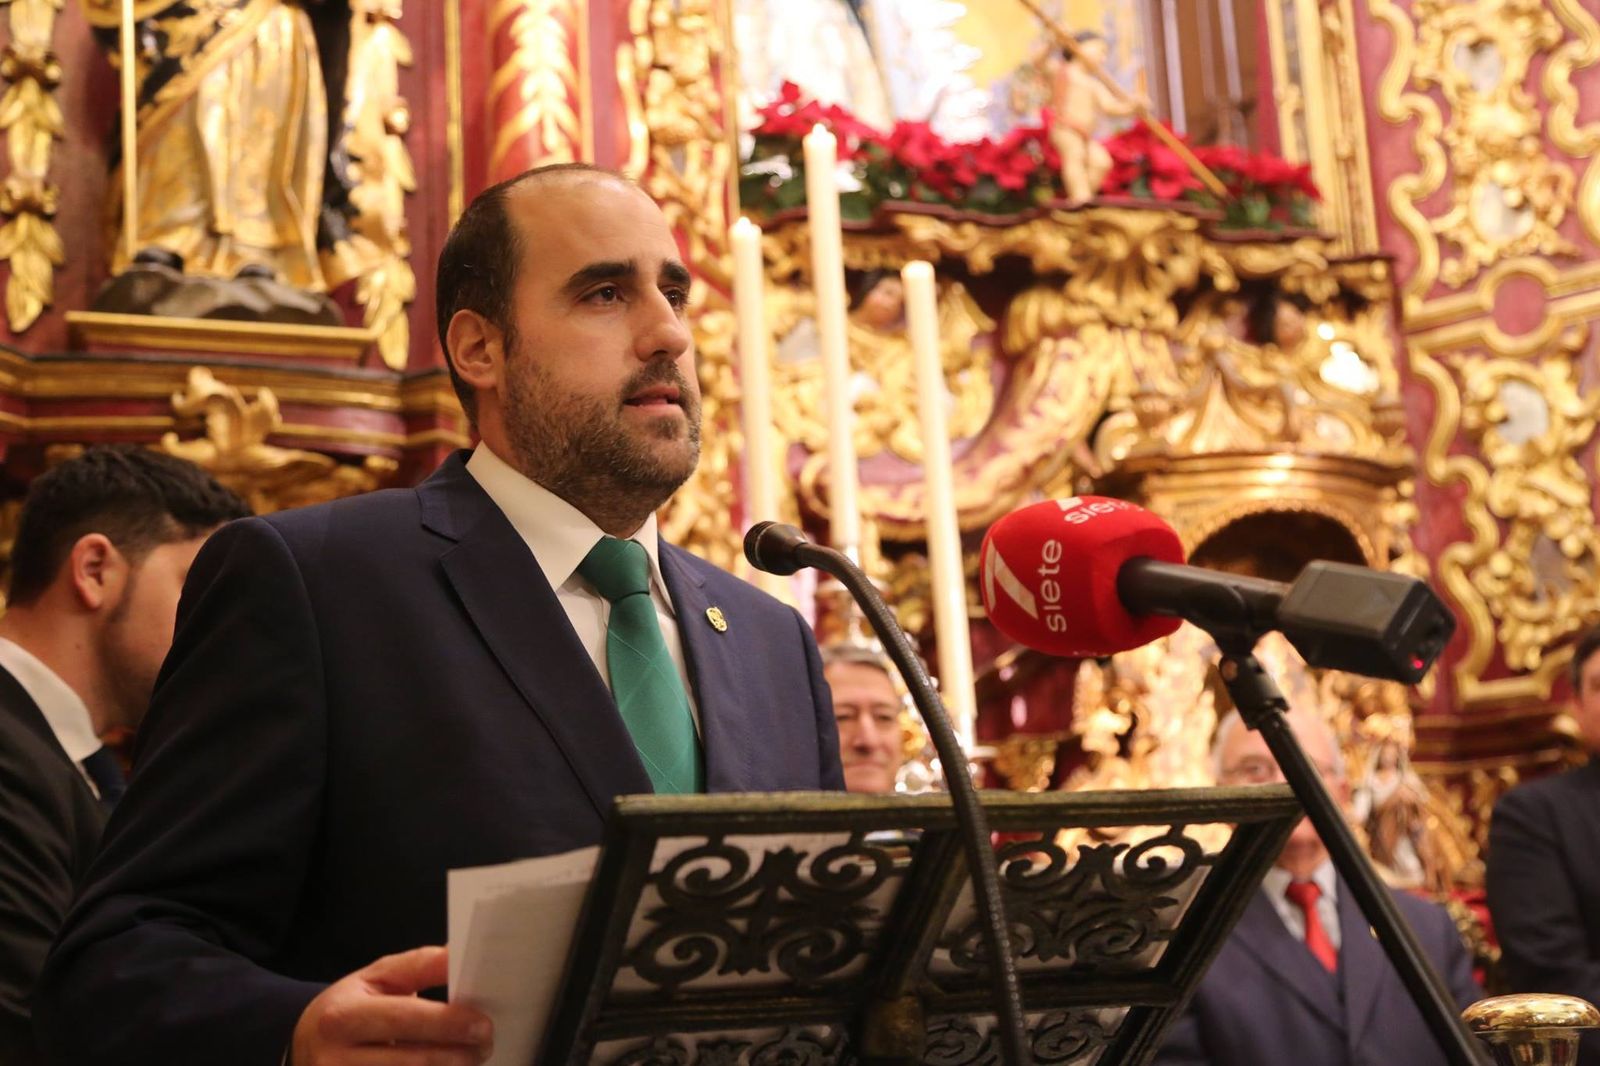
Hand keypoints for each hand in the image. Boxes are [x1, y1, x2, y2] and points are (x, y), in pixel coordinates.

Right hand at [291, 946, 492, 1064]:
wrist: (302, 1048)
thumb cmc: (348, 1009)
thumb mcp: (375, 978)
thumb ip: (419, 965)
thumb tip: (459, 954)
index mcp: (341, 1017)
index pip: (404, 1020)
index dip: (447, 1023)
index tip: (482, 1024)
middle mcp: (335, 1060)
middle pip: (412, 1062)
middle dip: (457, 1055)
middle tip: (486, 1044)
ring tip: (470, 1058)